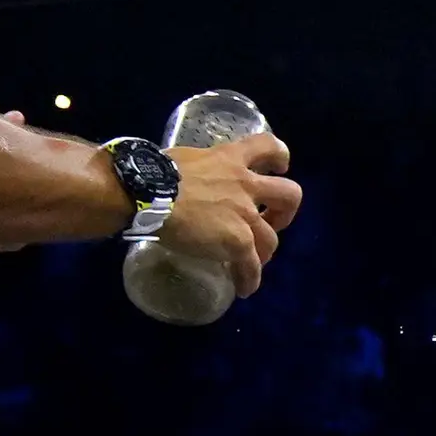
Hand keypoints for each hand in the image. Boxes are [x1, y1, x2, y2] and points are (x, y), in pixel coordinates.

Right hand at [159, 133, 302, 299]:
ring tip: (251, 262)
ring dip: (264, 252)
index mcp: (229, 159)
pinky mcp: (238, 240)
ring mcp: (244, 214)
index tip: (278, 168)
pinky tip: (244, 289)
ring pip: (271, 238)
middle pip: (289, 194)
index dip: (279, 157)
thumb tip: (187, 183)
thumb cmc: (152, 173)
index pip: (267, 146)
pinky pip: (251, 266)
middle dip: (285, 212)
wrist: (145, 194)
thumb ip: (199, 171)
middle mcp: (244, 184)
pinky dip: (250, 279)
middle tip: (271, 223)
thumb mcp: (184, 160)